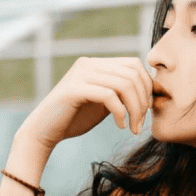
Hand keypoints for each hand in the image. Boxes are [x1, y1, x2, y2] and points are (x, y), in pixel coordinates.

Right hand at [19, 55, 153, 152]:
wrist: (45, 132)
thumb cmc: (75, 118)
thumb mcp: (104, 102)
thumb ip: (121, 92)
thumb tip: (150, 88)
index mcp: (96, 64)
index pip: (134, 64)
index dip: (147, 86)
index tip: (147, 110)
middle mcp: (88, 64)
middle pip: (132, 73)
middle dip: (143, 100)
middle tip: (141, 123)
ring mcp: (80, 74)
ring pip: (124, 84)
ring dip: (135, 109)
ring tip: (133, 128)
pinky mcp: (73, 89)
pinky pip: (109, 95)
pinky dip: (120, 112)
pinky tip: (120, 126)